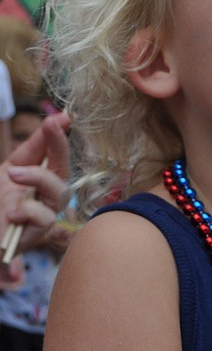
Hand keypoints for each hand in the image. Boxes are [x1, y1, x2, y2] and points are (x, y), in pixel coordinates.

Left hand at [0, 112, 73, 274]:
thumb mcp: (9, 169)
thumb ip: (30, 149)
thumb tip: (52, 120)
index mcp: (39, 180)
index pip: (55, 155)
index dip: (58, 136)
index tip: (64, 116)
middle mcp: (46, 197)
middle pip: (63, 171)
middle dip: (59, 146)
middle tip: (51, 125)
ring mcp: (45, 215)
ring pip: (59, 192)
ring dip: (37, 177)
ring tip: (12, 174)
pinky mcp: (40, 234)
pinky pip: (45, 217)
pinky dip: (27, 210)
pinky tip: (12, 212)